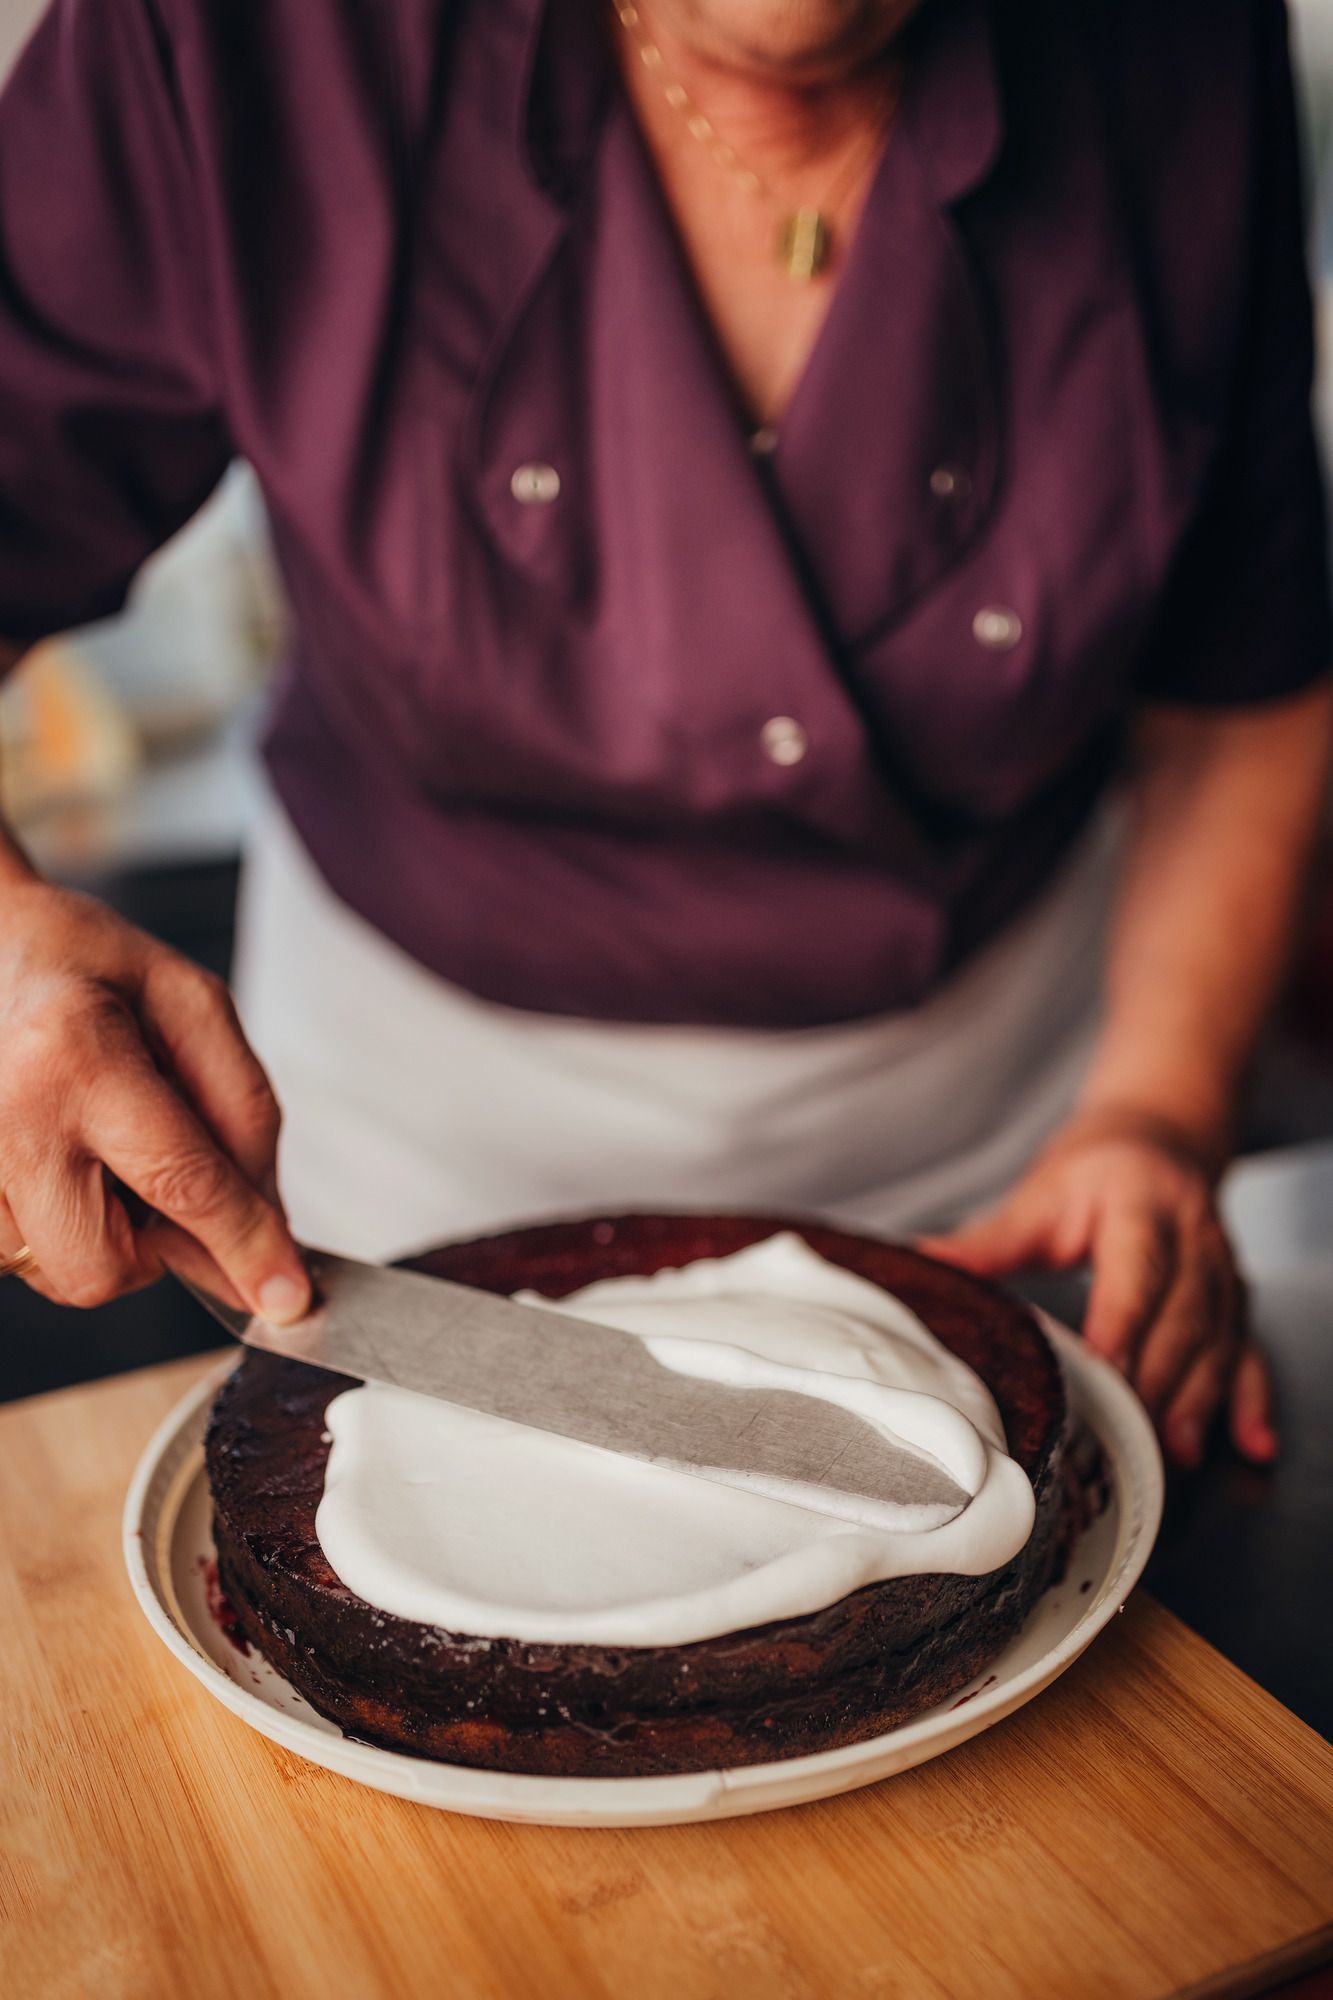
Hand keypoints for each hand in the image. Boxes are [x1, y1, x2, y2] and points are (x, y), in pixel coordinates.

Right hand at [0, 877, 309, 1320]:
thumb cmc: (84, 964)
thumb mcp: (192, 1007)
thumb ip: (241, 1117)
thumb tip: (267, 1230)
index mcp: (75, 1055)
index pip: (182, 1181)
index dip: (245, 1247)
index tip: (284, 1299)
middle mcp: (5, 1118)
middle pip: (101, 1268)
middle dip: (150, 1249)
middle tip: (152, 1175)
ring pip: (57, 1271)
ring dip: (98, 1231)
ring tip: (89, 1141)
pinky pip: (16, 1254)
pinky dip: (53, 1222)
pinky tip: (52, 1153)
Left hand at [918, 1112, 1274, 1469]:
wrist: (1158, 1137)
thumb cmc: (1095, 1170)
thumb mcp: (1041, 1195)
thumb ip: (989, 1240)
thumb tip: (923, 1264)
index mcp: (1141, 1203)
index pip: (1137, 1269)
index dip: (1125, 1321)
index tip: (1106, 1369)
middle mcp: (1194, 1236)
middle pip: (1185, 1314)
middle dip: (1162, 1379)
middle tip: (1135, 1436)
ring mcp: (1223, 1269)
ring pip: (1220, 1339)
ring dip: (1202, 1399)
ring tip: (1177, 1450)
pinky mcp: (1235, 1298)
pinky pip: (1249, 1351)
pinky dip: (1251, 1399)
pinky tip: (1253, 1442)